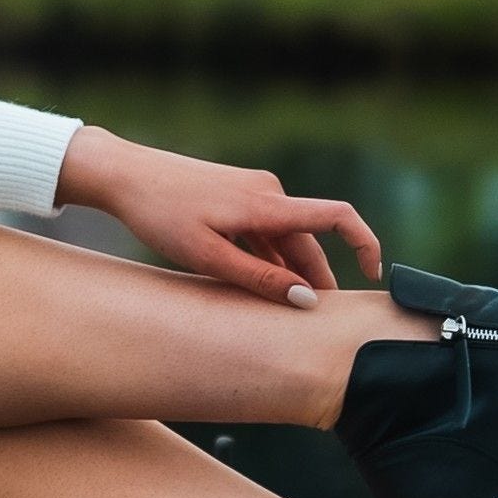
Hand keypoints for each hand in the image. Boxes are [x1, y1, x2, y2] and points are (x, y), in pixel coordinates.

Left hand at [57, 128, 383, 305]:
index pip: (337, 217)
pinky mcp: (237, 193)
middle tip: (314, 323)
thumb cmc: (161, 216)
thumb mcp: (209, 257)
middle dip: (316, 279)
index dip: (365, 244)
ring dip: (288, 271)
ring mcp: (253, 190)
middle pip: (309, 239)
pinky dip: (268, 256)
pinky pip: (265, 229)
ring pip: (285, 238)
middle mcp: (268, 192)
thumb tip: (307, 301)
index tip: (374, 273)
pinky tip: (256, 282)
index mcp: (267, 205)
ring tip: (282, 310)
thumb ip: (260, 280)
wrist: (123, 175)